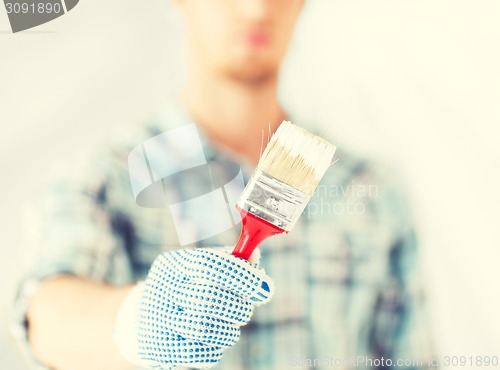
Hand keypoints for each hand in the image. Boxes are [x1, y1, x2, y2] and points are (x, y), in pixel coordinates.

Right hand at [114, 247, 273, 368]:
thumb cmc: (187, 286)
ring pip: (206, 329)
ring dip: (230, 329)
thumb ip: (230, 260)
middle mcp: (164, 290)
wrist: (144, 316)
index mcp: (176, 264)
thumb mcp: (202, 266)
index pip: (211, 265)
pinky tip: (215, 338)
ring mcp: (160, 321)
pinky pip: (200, 354)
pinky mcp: (160, 348)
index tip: (266, 288)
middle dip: (240, 306)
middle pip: (210, 299)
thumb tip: (254, 257)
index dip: (243, 277)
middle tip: (246, 308)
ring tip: (230, 323)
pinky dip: (216, 347)